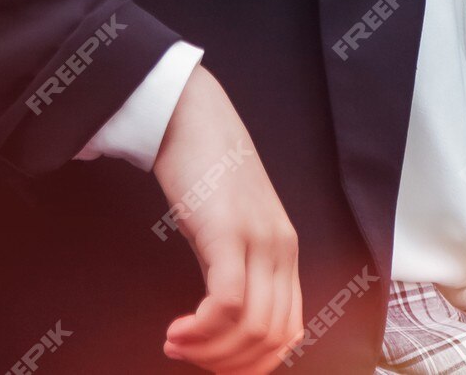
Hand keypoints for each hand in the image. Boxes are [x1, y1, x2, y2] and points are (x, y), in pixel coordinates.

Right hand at [152, 65, 304, 372]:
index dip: (253, 363)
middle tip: (188, 356)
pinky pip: (226, 303)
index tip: (213, 364)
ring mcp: (258, 239)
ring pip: (251, 328)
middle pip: (271, 337)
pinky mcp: (227, 232)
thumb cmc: (205, 170)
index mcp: (285, 250)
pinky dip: (201, 331)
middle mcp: (281, 248)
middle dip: (228, 363)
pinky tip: (176, 329)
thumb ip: (236, 267)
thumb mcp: (230, 226)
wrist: (191, 115)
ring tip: (176, 343)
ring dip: (209, 351)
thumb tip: (223, 320)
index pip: (289, 332)